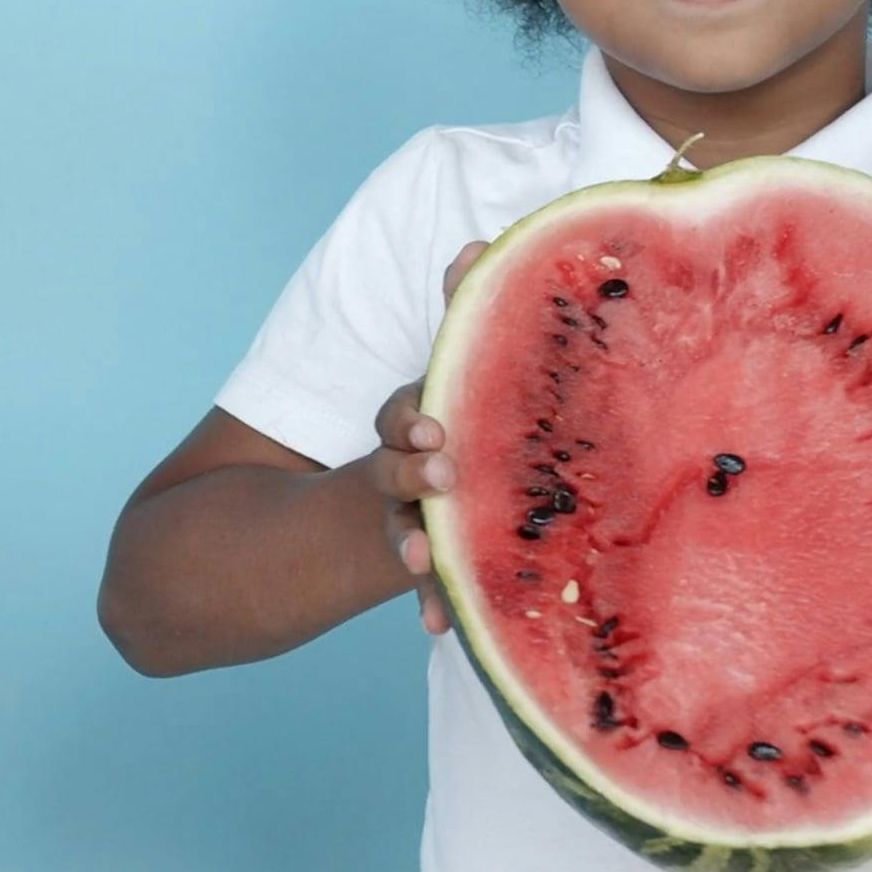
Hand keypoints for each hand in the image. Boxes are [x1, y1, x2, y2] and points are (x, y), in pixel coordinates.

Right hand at [369, 240, 487, 634]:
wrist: (401, 493)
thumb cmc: (462, 417)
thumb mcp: (460, 372)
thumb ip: (467, 309)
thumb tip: (475, 245)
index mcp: (419, 418)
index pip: (404, 410)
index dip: (413, 416)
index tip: (435, 429)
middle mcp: (406, 465)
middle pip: (396, 466)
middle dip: (412, 471)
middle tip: (443, 473)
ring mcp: (411, 513)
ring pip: (403, 523)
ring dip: (413, 539)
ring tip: (422, 556)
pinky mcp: (427, 556)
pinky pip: (427, 582)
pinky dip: (431, 601)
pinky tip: (438, 626)